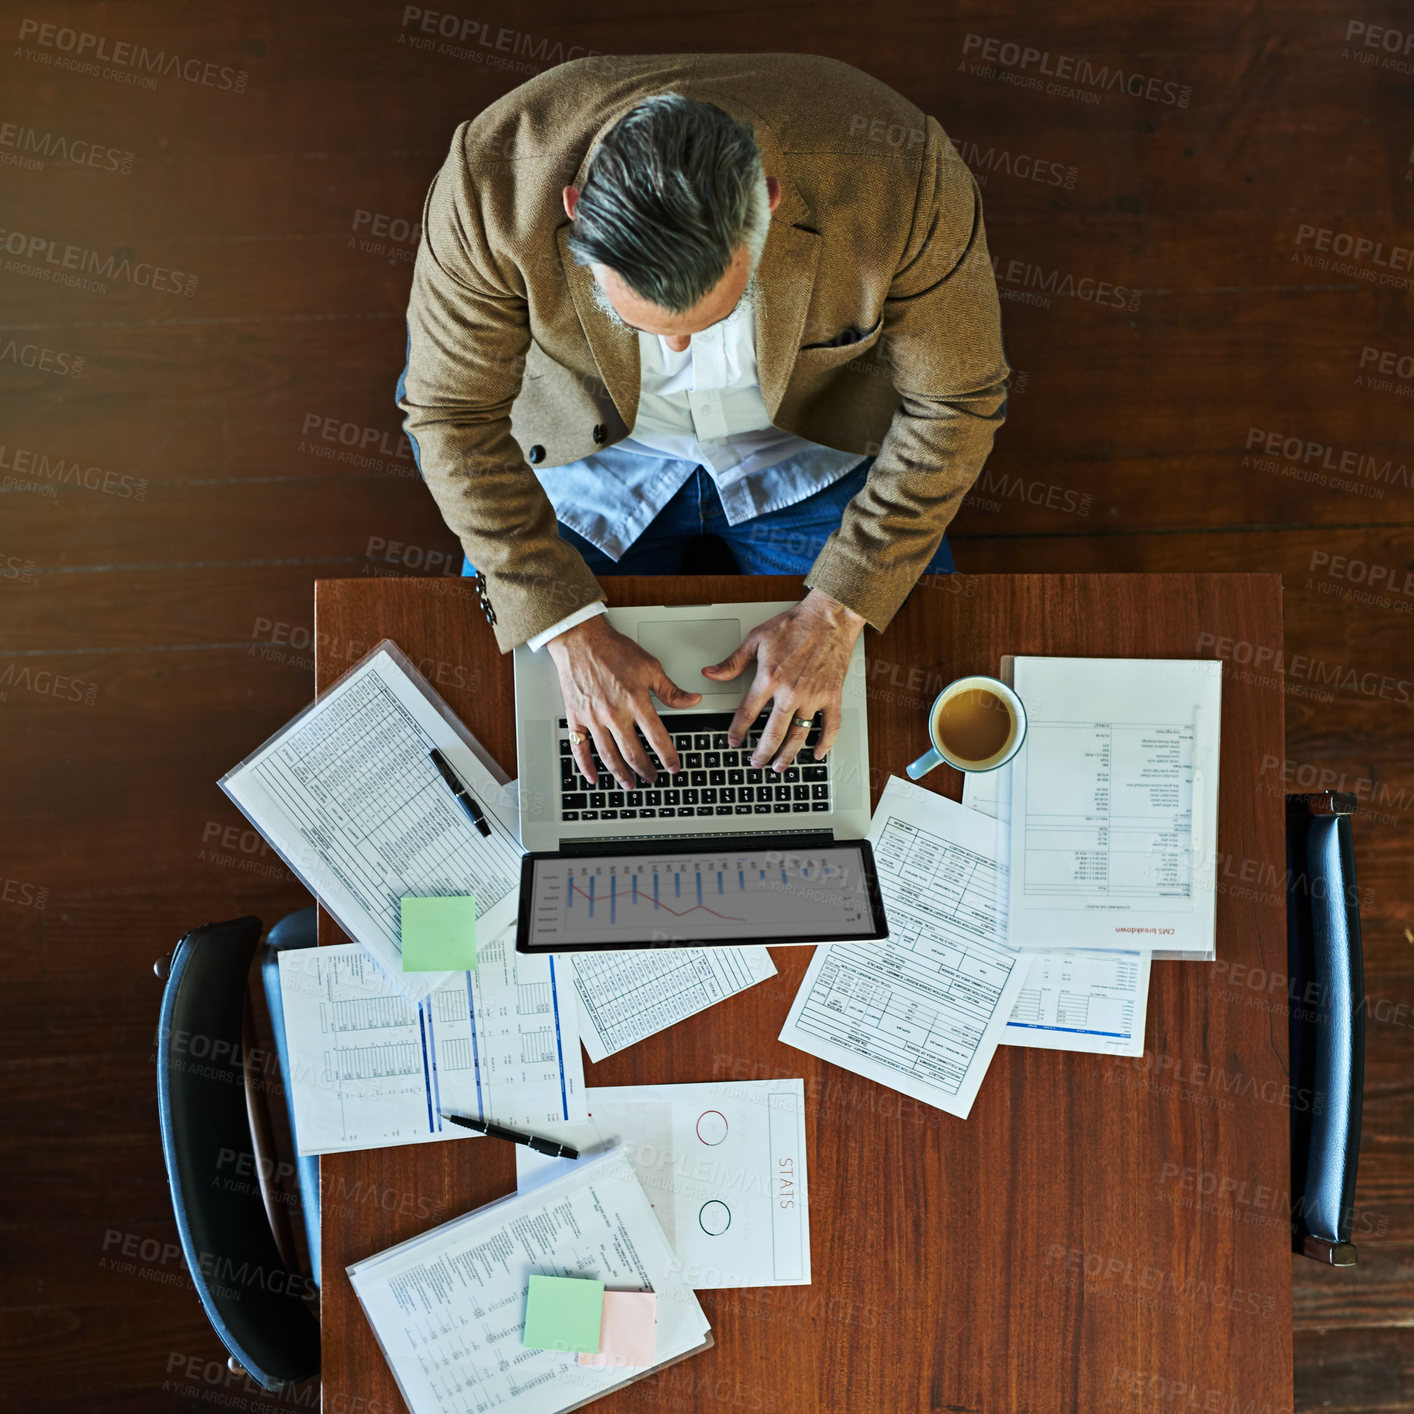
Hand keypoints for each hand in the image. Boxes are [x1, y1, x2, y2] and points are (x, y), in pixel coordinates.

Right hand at [546, 616, 701, 788]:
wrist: (581, 640)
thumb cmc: (613, 650)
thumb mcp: (650, 667)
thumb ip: (671, 690)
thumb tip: (693, 700)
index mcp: (635, 702)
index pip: (657, 737)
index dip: (668, 756)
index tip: (673, 766)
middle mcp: (614, 714)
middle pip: (633, 753)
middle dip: (646, 770)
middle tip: (653, 778)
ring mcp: (593, 719)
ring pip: (608, 756)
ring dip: (620, 774)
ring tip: (629, 784)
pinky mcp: (576, 718)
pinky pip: (579, 748)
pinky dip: (585, 766)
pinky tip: (593, 777)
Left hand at [701, 589, 865, 770]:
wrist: (829, 618)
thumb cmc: (794, 625)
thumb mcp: (756, 639)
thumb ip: (733, 662)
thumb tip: (710, 673)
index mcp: (769, 679)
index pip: (747, 713)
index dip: (737, 731)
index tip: (733, 741)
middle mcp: (790, 692)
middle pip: (772, 732)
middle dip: (761, 752)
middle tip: (755, 762)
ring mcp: (813, 696)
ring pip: (798, 735)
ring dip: (788, 754)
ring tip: (779, 766)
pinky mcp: (832, 696)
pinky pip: (830, 726)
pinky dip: (825, 743)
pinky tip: (817, 753)